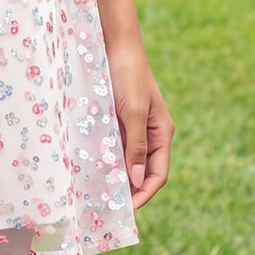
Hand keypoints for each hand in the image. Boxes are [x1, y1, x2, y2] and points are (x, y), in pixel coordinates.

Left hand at [106, 44, 173, 210]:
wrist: (115, 44)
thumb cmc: (129, 75)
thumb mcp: (134, 111)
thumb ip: (136, 146)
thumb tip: (138, 181)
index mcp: (161, 133)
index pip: (158, 174)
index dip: (145, 194)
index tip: (127, 210)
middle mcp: (150, 133)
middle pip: (142, 171)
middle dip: (129, 189)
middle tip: (109, 207)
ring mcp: (133, 126)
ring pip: (126, 160)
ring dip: (115, 176)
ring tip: (98, 194)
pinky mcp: (117, 119)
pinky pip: (113, 145)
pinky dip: (105, 158)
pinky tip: (92, 169)